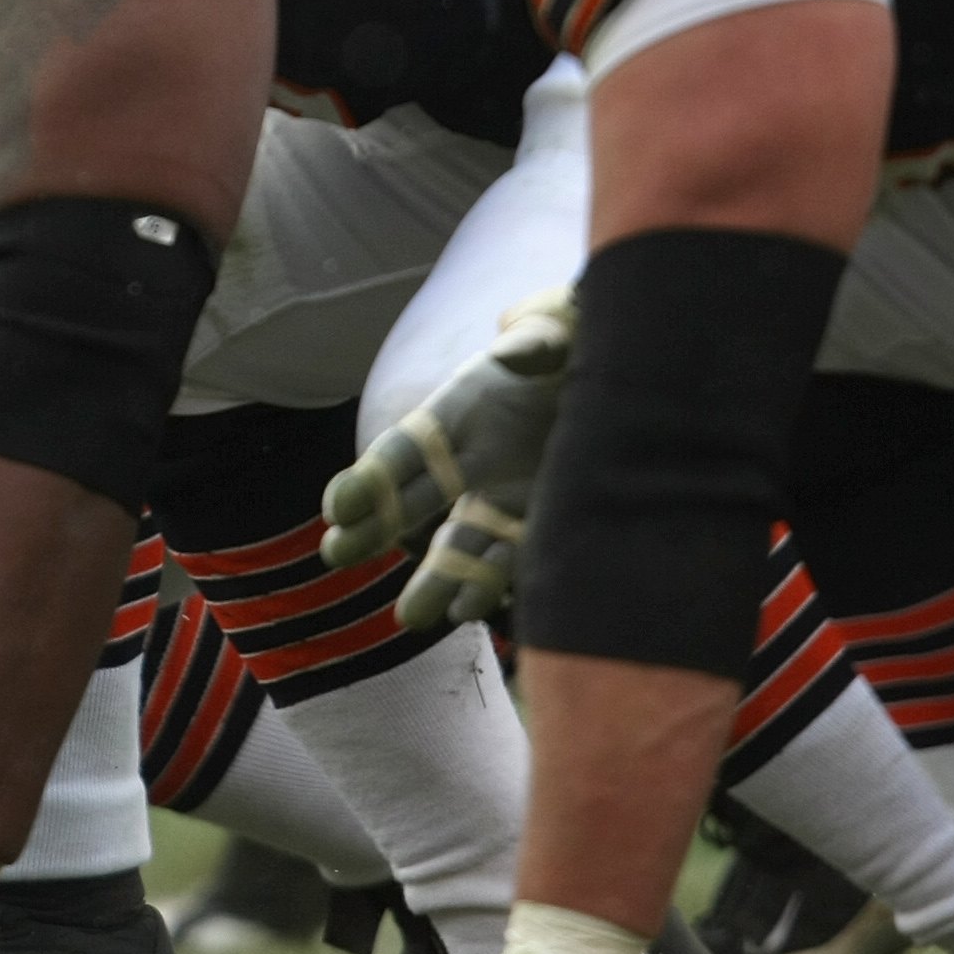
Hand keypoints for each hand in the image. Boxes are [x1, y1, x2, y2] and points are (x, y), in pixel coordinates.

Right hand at [320, 289, 575, 629]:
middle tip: (334, 554)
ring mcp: (501, 496)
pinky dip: (487, 584)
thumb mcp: (554, 337)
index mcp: (458, 412)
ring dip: (436, 580)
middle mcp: (470, 460)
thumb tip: (515, 349)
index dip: (370, 479)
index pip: (404, 451)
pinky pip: (507, 558)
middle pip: (413, 502)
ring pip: (460, 544)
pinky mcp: (536, 522)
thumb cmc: (570, 351)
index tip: (338, 508)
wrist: (619, 385)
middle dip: (374, 528)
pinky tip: (470, 608)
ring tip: (411, 617)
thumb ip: (535, 342)